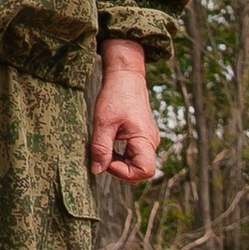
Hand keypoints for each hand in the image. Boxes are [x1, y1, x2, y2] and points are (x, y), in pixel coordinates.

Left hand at [90, 36, 159, 184]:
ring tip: (103, 145)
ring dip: (118, 161)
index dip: (124, 172)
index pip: (145, 171)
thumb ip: (101, 148)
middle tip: (101, 154)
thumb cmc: (115, 95)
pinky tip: (108, 141)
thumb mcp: (103, 123)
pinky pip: (133, 154)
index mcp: (145, 139)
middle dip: (118, 168)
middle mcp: (151, 142)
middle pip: (139, 170)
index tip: (106, 160)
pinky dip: (120, 154)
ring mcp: (148, 139)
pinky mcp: (142, 136)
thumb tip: (97, 171)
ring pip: (135, 163)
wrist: (125, 76)